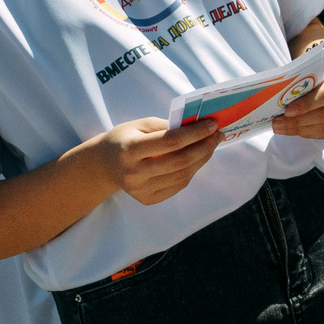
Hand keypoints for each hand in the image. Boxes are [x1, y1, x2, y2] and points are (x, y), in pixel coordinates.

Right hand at [85, 118, 219, 206]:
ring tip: (210, 146)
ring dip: (201, 160)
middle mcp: (134, 172)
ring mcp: (140, 190)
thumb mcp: (140, 125)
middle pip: (179, 161)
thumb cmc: (125, 139)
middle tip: (218, 135)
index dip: (195, 133)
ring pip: (182, 176)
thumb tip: (197, 126)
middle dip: (204, 147)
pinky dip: (191, 172)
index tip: (213, 124)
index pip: (170, 141)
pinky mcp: (146, 199)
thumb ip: (166, 126)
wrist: (105, 165)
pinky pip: (177, 186)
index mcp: (130, 149)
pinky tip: (197, 160)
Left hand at [275, 50, 323, 140]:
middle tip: (277, 124)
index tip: (287, 111)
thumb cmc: (321, 70)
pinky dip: (312, 134)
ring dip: (302, 130)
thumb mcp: (313, 69)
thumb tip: (279, 99)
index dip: (306, 105)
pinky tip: (297, 131)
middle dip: (299, 121)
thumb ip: (302, 81)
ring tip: (282, 129)